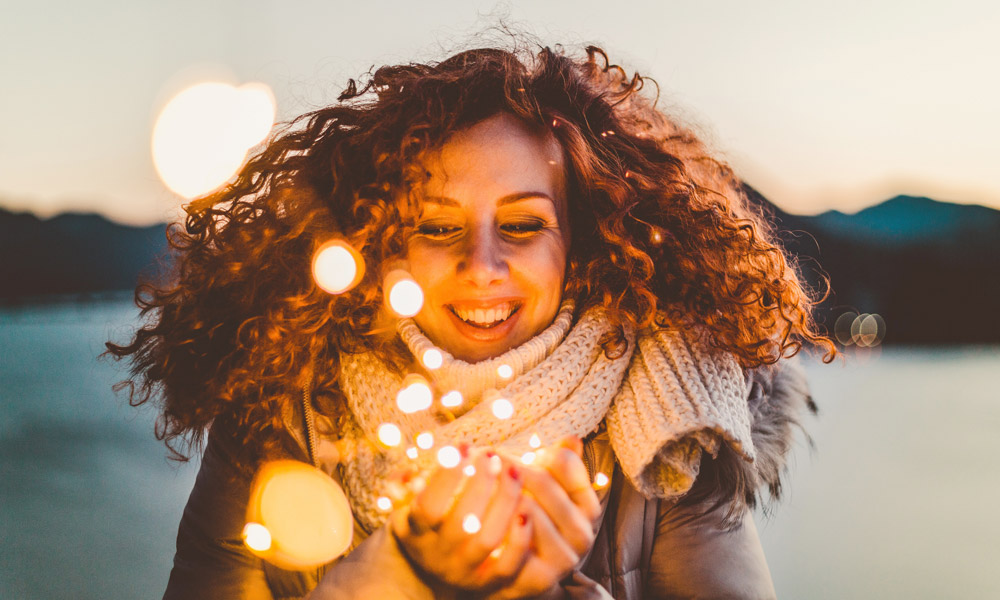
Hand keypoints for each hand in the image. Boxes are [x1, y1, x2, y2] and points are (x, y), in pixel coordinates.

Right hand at [390, 449, 533, 592]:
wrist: (436, 563)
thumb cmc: (428, 517)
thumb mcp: (408, 501)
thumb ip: (406, 482)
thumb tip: (413, 472)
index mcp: (415, 531)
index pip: (429, 505)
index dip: (447, 475)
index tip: (464, 445)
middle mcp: (437, 554)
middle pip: (462, 520)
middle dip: (480, 482)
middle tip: (491, 454)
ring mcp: (463, 570)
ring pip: (488, 538)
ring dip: (505, 500)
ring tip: (513, 470)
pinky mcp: (488, 582)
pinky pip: (508, 565)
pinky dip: (520, 537)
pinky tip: (527, 507)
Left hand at [483, 437, 601, 599]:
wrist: (514, 574)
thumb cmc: (530, 519)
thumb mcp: (546, 489)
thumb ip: (560, 464)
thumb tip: (572, 438)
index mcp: (588, 507)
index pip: (563, 461)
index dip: (530, 450)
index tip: (505, 451)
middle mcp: (583, 535)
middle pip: (541, 481)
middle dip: (508, 465)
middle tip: (482, 457)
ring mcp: (564, 559)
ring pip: (526, 507)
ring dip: (496, 490)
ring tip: (476, 482)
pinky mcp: (540, 579)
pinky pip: (515, 543)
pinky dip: (494, 524)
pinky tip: (476, 515)